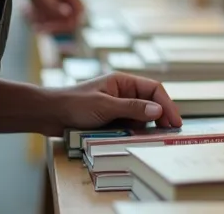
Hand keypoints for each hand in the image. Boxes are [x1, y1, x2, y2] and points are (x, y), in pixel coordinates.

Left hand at [19, 0, 83, 33]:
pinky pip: (49, 13)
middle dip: (53, 24)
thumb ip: (53, 5)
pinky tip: (25, 10)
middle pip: (70, 17)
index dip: (69, 23)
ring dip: (44, 20)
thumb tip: (68, 15)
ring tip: (26, 14)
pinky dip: (39, 15)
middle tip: (36, 28)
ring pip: (58, 17)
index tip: (51, 28)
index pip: (80, 11)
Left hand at [50, 72, 181, 134]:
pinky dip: (135, 132)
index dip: (167, 104)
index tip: (175, 121)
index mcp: (123, 82)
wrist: (48, 114)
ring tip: (157, 138)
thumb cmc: (74, 105)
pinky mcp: (110, 120)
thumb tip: (159, 110)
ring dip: (148, 126)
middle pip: (150, 102)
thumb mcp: (105, 106)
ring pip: (140, 116)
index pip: (153, 89)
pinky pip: (129, 125)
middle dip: (161, 116)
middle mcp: (122, 92)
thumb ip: (133, 108)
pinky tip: (139, 140)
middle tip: (171, 133)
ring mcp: (116, 107)